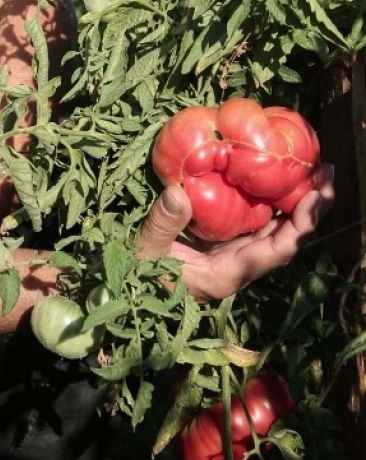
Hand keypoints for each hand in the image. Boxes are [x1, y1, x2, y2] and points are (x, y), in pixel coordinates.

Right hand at [137, 163, 334, 301]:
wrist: (133, 288)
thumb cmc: (141, 274)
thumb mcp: (147, 251)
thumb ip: (163, 224)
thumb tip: (181, 192)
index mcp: (228, 273)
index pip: (275, 252)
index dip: (300, 227)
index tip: (315, 199)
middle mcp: (241, 265)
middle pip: (288, 239)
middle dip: (311, 210)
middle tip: (327, 172)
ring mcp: (235, 253)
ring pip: (277, 230)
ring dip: (297, 203)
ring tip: (313, 171)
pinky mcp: (226, 241)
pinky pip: (257, 222)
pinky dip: (271, 201)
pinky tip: (274, 177)